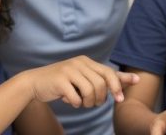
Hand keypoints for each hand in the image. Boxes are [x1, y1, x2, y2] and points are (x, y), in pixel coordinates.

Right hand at [21, 55, 139, 107]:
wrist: (34, 83)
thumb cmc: (61, 83)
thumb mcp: (81, 78)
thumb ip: (99, 80)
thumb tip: (122, 87)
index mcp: (86, 62)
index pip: (108, 71)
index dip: (121, 81)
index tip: (132, 87)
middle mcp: (79, 63)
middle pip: (102, 83)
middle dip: (102, 97)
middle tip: (96, 104)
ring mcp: (69, 70)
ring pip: (90, 91)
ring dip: (88, 102)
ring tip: (81, 103)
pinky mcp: (60, 80)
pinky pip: (75, 97)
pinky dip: (75, 103)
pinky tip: (70, 101)